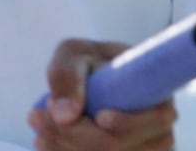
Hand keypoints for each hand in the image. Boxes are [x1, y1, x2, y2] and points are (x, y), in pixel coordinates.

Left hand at [26, 39, 176, 150]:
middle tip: (37, 116)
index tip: (100, 116)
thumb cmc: (86, 62)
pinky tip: (44, 143)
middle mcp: (158, 131)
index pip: (157, 119)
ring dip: (65, 148)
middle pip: (121, 147)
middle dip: (75, 136)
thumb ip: (68, 76)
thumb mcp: (73, 54)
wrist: (83, 82)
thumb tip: (66, 116)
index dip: (128, 123)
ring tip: (38, 129)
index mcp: (159, 96)